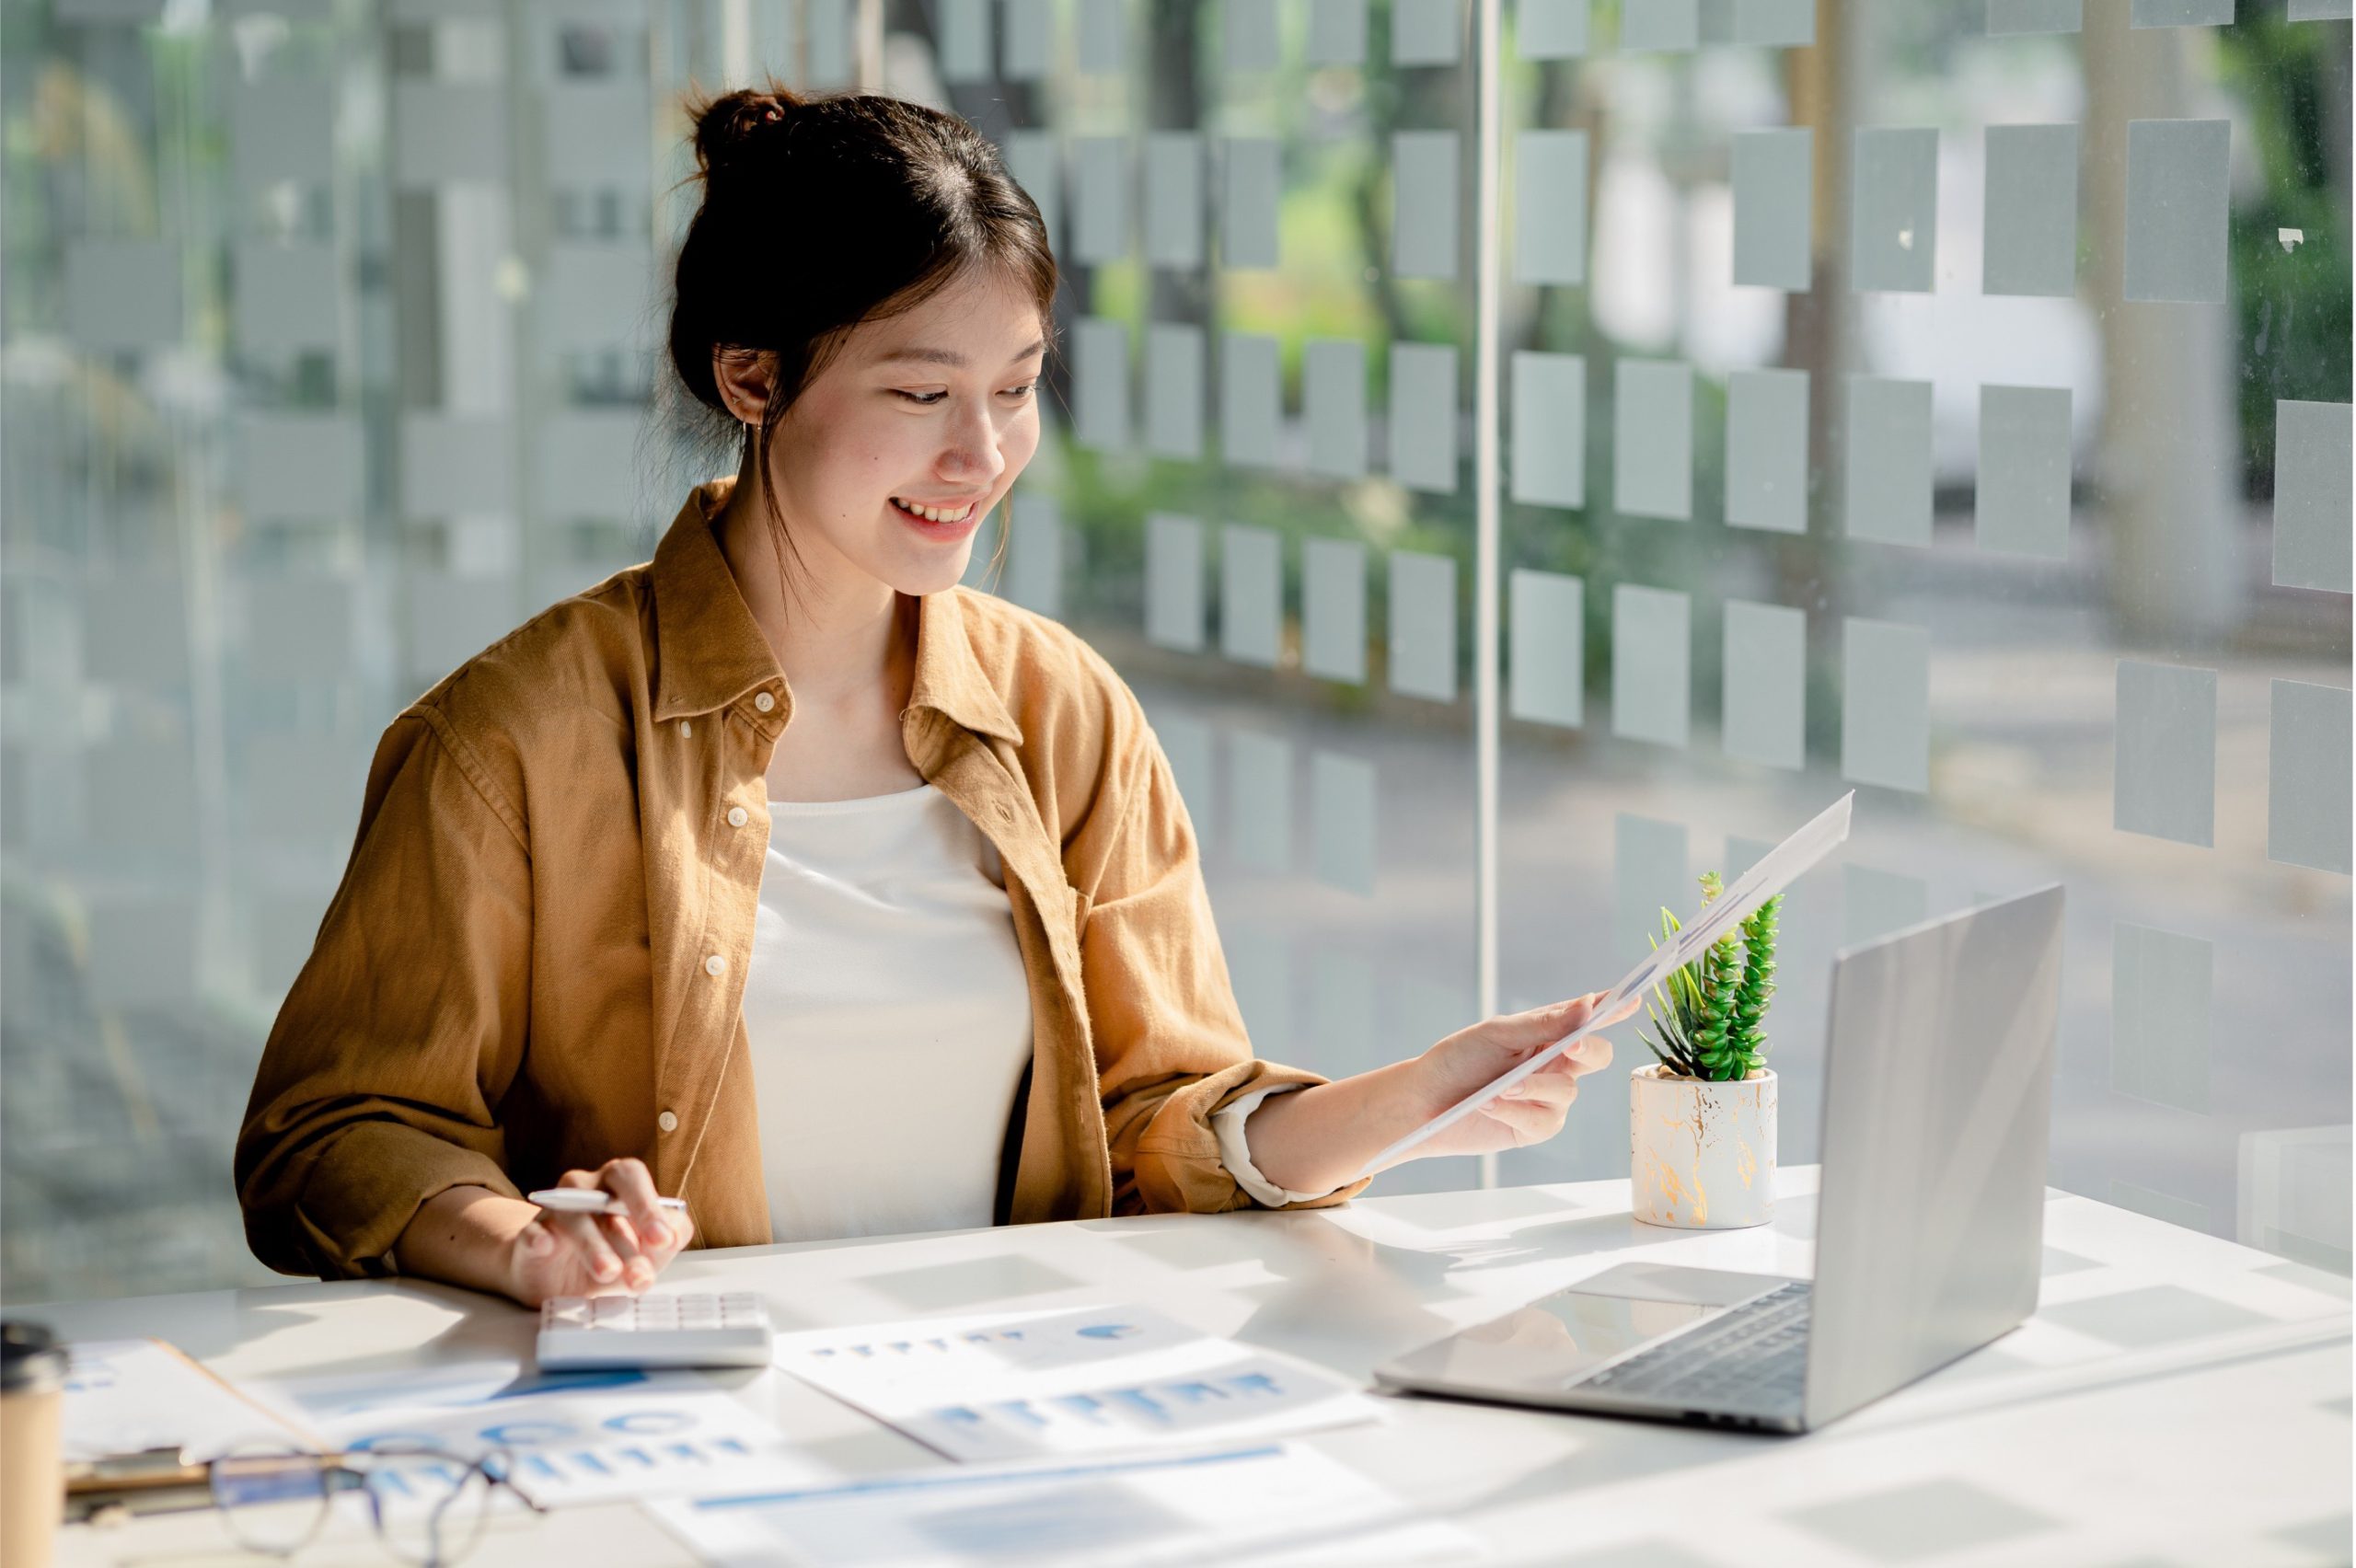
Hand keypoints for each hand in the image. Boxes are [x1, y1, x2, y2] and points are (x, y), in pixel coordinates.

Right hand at [504, 1158, 694, 1307]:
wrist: (555, 1281)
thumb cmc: (609, 1258)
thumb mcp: (644, 1256)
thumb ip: (665, 1244)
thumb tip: (673, 1236)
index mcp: (618, 1186)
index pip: (636, 1180)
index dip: (653, 1205)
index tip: (665, 1239)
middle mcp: (589, 1188)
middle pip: (615, 1177)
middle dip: (640, 1208)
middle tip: (656, 1243)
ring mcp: (556, 1210)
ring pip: (575, 1215)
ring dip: (595, 1243)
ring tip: (610, 1271)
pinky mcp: (530, 1237)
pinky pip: (532, 1234)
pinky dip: (539, 1239)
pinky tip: (546, 1246)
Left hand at [1395, 992, 1635, 1163]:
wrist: (1424, 1102)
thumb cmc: (1458, 1060)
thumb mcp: (1499, 1034)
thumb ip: (1545, 1023)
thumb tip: (1588, 1005)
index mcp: (1548, 1033)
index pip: (1586, 1018)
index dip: (1613, 1009)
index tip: (1631, 1000)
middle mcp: (1555, 1064)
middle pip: (1597, 1056)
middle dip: (1589, 1051)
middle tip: (1570, 1048)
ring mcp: (1548, 1098)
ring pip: (1568, 1091)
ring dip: (1534, 1087)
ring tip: (1500, 1088)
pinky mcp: (1535, 1127)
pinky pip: (1545, 1120)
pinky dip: (1517, 1111)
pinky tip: (1491, 1105)